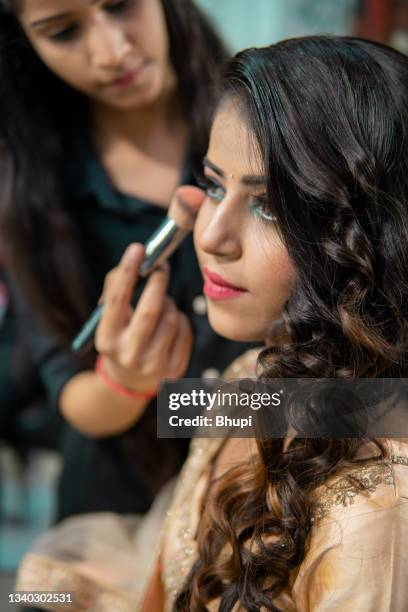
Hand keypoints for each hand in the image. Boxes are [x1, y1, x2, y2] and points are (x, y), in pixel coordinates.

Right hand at [95, 243, 192, 392]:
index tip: (138, 248)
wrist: (131, 378)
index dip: (128, 272)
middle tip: (161, 267)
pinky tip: (168, 324)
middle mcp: (129, 355)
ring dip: (168, 302)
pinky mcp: (175, 368)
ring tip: (160, 305)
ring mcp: (154, 365)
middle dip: (158, 282)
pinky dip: (179, 318)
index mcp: (107, 340)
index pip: (117, 300)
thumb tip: (139, 256)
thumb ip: (117, 286)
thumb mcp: (109, 316)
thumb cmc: (120, 333)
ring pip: (172, 317)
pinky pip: (185, 328)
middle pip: (151, 310)